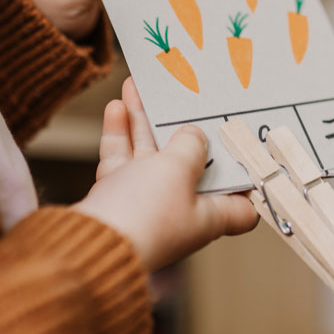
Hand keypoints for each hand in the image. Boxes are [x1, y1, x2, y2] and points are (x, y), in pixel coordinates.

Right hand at [75, 78, 258, 271]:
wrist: (86, 245)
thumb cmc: (144, 215)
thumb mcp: (178, 169)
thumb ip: (190, 146)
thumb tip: (194, 135)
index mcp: (208, 215)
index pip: (241, 205)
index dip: (246, 180)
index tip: (247, 150)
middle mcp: (179, 211)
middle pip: (188, 165)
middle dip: (183, 129)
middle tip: (183, 98)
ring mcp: (145, 204)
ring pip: (148, 155)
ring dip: (143, 121)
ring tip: (139, 87)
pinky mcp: (117, 200)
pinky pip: (122, 161)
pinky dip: (119, 134)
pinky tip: (116, 107)